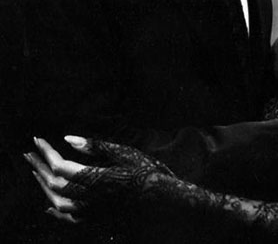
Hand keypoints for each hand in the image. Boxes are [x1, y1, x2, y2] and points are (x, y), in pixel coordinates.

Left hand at [24, 135, 173, 223]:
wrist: (166, 203)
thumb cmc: (150, 174)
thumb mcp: (127, 155)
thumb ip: (97, 147)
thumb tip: (69, 139)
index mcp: (98, 179)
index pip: (61, 167)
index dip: (47, 153)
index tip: (39, 141)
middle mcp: (92, 198)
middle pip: (54, 185)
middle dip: (39, 167)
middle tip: (30, 153)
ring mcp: (93, 210)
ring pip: (58, 203)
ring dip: (43, 187)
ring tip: (37, 173)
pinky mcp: (97, 217)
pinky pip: (69, 218)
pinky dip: (56, 211)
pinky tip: (50, 207)